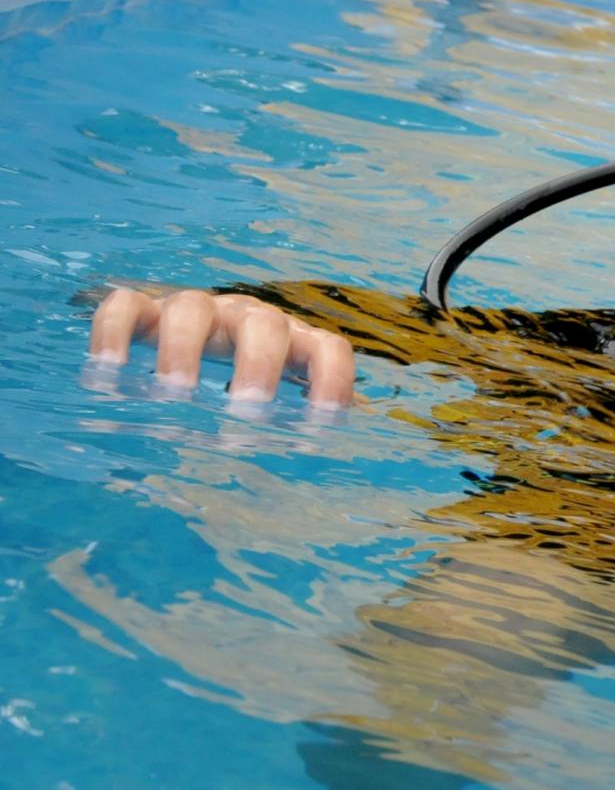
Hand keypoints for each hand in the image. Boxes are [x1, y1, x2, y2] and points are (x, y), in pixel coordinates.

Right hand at [88, 287, 356, 407]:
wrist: (184, 339)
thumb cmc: (237, 387)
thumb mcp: (267, 405)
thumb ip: (285, 430)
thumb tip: (308, 484)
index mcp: (290, 341)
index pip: (328, 347)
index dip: (333, 379)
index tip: (322, 422)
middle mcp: (247, 318)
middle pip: (264, 323)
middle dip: (259, 363)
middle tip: (246, 409)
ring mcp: (197, 310)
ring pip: (193, 308)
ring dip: (184, 348)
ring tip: (173, 392)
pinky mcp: (145, 311)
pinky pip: (126, 305)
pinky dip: (114, 330)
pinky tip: (106, 370)